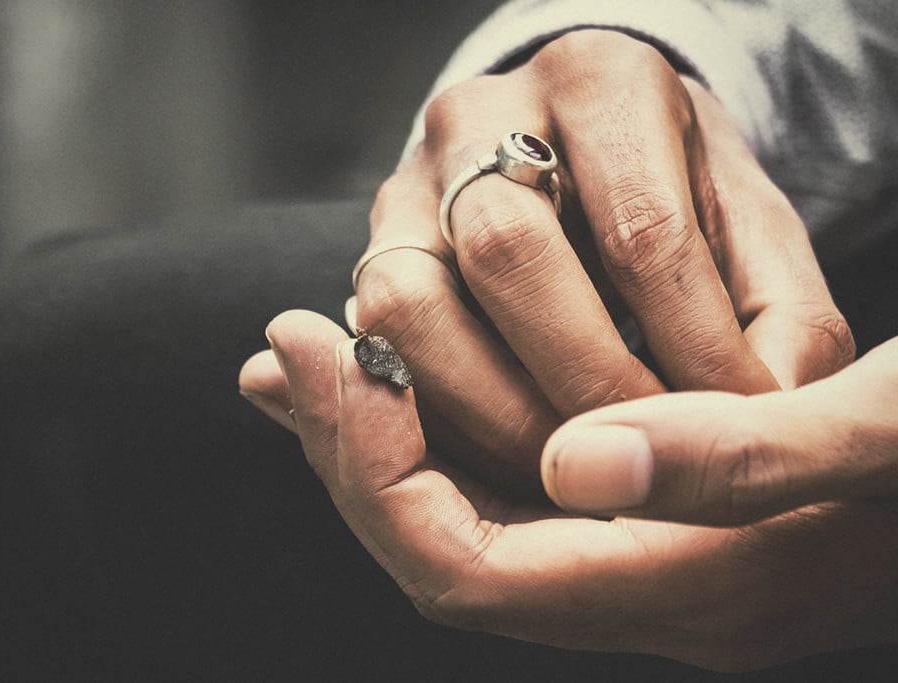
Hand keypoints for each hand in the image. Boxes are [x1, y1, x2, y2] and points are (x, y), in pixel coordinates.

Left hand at [243, 311, 897, 670]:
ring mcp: (636, 559)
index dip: (375, 470)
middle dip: (354, 449)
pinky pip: (505, 485)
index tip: (331, 357)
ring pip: (462, 515)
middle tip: (291, 345)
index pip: (465, 566)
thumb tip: (571, 460)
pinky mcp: (641, 517)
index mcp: (684, 589)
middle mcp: (640, 590)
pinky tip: (405, 370)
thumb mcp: (882, 433)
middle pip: (439, 548)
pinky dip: (441, 428)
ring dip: (381, 438)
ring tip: (315, 355)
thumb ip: (737, 459)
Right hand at [351, 30, 851, 488]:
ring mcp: (410, 181)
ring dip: (491, 414)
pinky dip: (442, 416)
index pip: (640, 230)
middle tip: (641, 463)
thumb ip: (779, 315)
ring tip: (569, 472)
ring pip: (410, 307)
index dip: (687, 350)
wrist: (573, 149)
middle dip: (581, 384)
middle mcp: (483, 116)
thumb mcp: (750, 228)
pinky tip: (504, 455)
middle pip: (508, 253)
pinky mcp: (372, 246)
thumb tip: (760, 416)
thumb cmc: (671, 193)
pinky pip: (380, 345)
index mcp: (600, 83)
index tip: (726, 433)